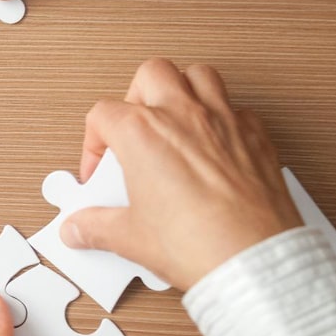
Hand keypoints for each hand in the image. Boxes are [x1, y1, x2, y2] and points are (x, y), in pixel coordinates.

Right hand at [58, 58, 301, 290]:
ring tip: (173, 120)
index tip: (99, 172)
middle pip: (150, 74)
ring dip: (182, 90)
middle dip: (136, 96)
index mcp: (143, 132)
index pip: (103, 114)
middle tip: (133, 130)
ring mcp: (223, 120)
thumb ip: (97, 227)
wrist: (253, 261)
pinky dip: (222, 118)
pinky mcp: (256, 136)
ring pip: (199, 74)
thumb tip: (79, 228)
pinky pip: (237, 108)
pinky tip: (214, 145)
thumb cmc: (198, 243)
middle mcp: (183, 115)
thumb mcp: (131, 238)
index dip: (93, 143)